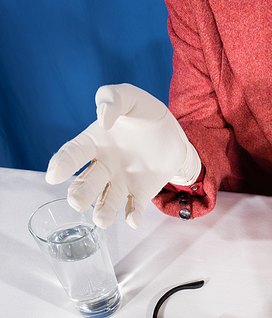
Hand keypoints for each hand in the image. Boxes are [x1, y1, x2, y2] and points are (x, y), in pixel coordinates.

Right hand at [46, 83, 200, 228]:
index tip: (54, 176)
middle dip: (80, 194)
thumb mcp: (130, 97)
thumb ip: (113, 99)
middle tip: (76, 201)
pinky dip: (132, 216)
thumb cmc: (143, 113)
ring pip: (106, 202)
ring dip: (103, 212)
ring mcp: (120, 182)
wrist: (173, 132)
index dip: (62, 164)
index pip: (73, 154)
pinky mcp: (140, 194)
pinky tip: (132, 220)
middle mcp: (102, 167)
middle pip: (86, 183)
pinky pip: (133, 208)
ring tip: (102, 220)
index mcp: (93, 143)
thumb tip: (103, 119)